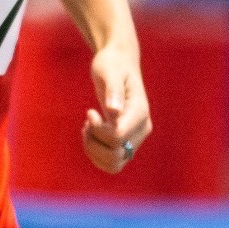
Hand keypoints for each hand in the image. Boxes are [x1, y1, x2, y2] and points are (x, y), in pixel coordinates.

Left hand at [82, 42, 151, 174]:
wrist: (118, 63)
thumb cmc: (112, 64)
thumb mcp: (110, 71)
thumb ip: (113, 90)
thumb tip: (114, 111)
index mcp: (140, 112)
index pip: (118, 136)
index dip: (98, 129)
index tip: (89, 112)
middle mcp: (142, 129)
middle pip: (116, 155)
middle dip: (94, 143)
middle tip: (86, 123)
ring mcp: (135, 138)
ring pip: (115, 164)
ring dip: (94, 151)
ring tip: (87, 130)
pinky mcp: (127, 142)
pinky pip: (112, 163)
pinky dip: (96, 155)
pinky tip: (91, 135)